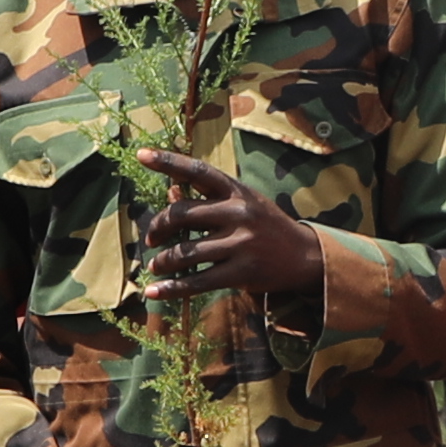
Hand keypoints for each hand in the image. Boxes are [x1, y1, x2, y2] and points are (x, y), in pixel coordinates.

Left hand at [140, 156, 329, 310]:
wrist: (304, 256)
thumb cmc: (265, 226)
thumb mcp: (242, 203)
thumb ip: (208, 198)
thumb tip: (169, 192)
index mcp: (236, 191)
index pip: (197, 171)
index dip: (168, 162)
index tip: (141, 155)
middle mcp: (238, 212)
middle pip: (182, 214)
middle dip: (158, 227)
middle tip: (151, 240)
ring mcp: (240, 243)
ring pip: (186, 252)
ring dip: (163, 261)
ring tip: (155, 265)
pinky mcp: (242, 272)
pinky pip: (198, 282)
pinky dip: (172, 288)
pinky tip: (154, 291)